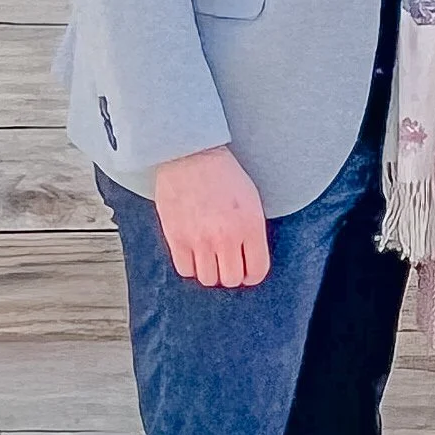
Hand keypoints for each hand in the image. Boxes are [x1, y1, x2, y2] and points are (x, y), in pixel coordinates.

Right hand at [154, 146, 270, 287]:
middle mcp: (226, 236)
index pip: (257, 271)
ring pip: (208, 279)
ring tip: (210, 257)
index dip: (252, 274)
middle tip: (227, 263)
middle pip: (232, 279)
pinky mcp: (177, 238)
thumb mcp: (251, 199)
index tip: (247, 271)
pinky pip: (185, 271)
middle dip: (232, 274)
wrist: (190, 154)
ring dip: (211, 271)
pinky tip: (193, 252)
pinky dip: (190, 266)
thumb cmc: (223, 174)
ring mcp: (200, 239)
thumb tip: (250, 261)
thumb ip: (252, 231)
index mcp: (250, 225)